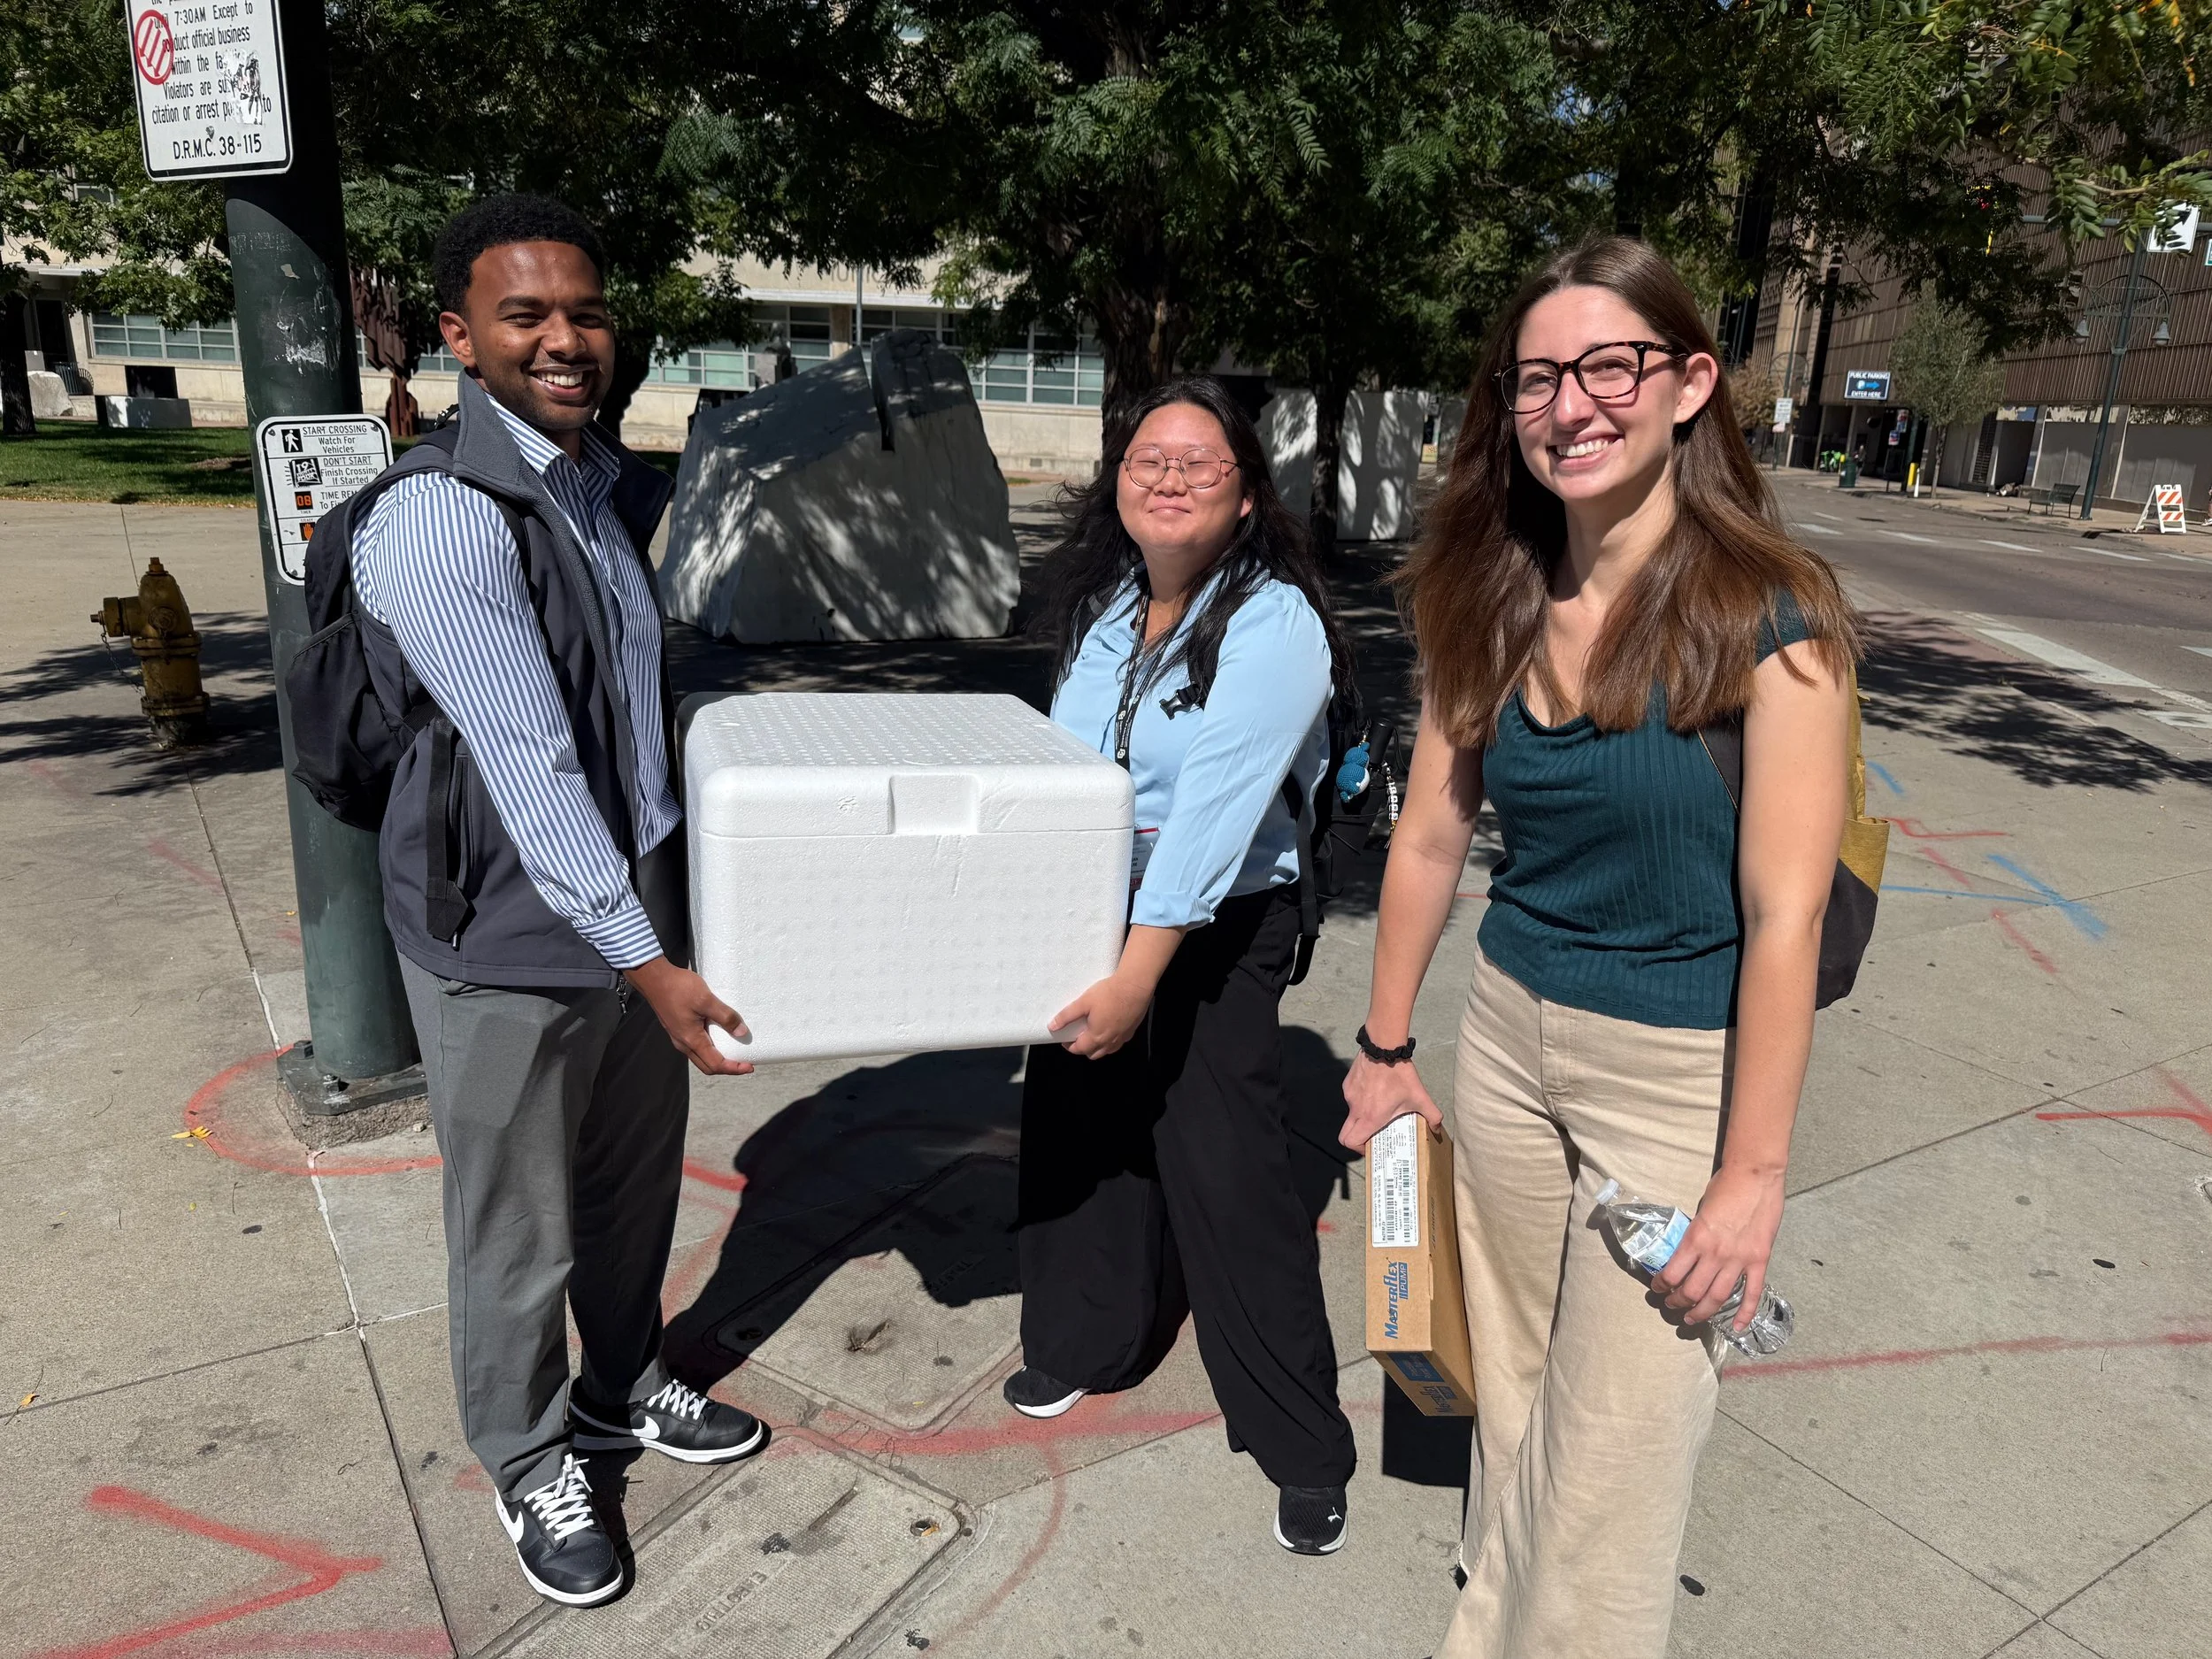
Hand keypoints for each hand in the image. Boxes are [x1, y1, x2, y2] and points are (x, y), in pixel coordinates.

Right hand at [625, 956, 753, 1075]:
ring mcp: (678, 1036)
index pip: (715, 1064)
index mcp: (691, 1040)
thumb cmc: (679, 988)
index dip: (734, 1068)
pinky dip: (710, 1048)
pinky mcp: (677, 1028)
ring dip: (717, 1058)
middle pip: (707, 1066)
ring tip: (734, 1051)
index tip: (750, 1066)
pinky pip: (696, 1045)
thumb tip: (742, 1033)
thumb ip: (725, 1016)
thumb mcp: (706, 1000)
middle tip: (744, 1062)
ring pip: (700, 1057)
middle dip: (727, 1068)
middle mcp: (683, 1043)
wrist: (654, 978)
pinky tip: (718, 1037)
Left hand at [1050, 971, 1151, 1058]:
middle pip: (1093, 1054)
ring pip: (1107, 1051)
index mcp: (1096, 1037)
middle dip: (1083, 1049)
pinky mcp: (1132, 1031)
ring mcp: (1123, 1038)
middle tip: (1077, 1036)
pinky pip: (1118, 1043)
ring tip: (1092, 1034)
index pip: (1080, 1049)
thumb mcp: (1084, 1002)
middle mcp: (1110, 1042)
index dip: (1069, 1046)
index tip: (1064, 1039)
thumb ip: (1067, 1016)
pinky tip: (1109, 1028)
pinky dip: (1110, 1041)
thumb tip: (1052, 1027)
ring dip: (1097, 1047)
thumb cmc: (1108, 993)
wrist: (1135, 986)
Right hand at [1339, 1049, 1442, 1149]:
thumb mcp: (1420, 1097)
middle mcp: (1355, 1108)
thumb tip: (1437, 1129)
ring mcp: (1349, 1095)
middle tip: (1373, 1134)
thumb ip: (1433, 1115)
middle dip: (1357, 1139)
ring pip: (1351, 1113)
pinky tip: (1376, 1090)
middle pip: (1345, 1134)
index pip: (1350, 1141)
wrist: (1384, 1047)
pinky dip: (1361, 1099)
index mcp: (1370, 1117)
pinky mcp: (1348, 1084)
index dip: (1358, 1149)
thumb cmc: (1400, 1074)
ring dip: (1362, 1115)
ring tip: (1380, 1106)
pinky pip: (1352, 1097)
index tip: (1371, 1146)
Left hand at [1652, 1163, 1786, 1330]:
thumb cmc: (1725, 1186)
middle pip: (1692, 1291)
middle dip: (1677, 1303)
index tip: (1658, 1288)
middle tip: (1671, 1306)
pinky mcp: (1759, 1261)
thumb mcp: (1700, 1210)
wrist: (1755, 1176)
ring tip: (1691, 1318)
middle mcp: (1714, 1254)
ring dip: (1701, 1312)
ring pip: (1717, 1298)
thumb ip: (1695, 1234)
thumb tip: (1688, 1250)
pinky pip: (1752, 1294)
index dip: (1661, 1286)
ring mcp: (1739, 1260)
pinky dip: (1745, 1313)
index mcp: (1695, 1239)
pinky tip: (1738, 1327)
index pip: (1672, 1273)